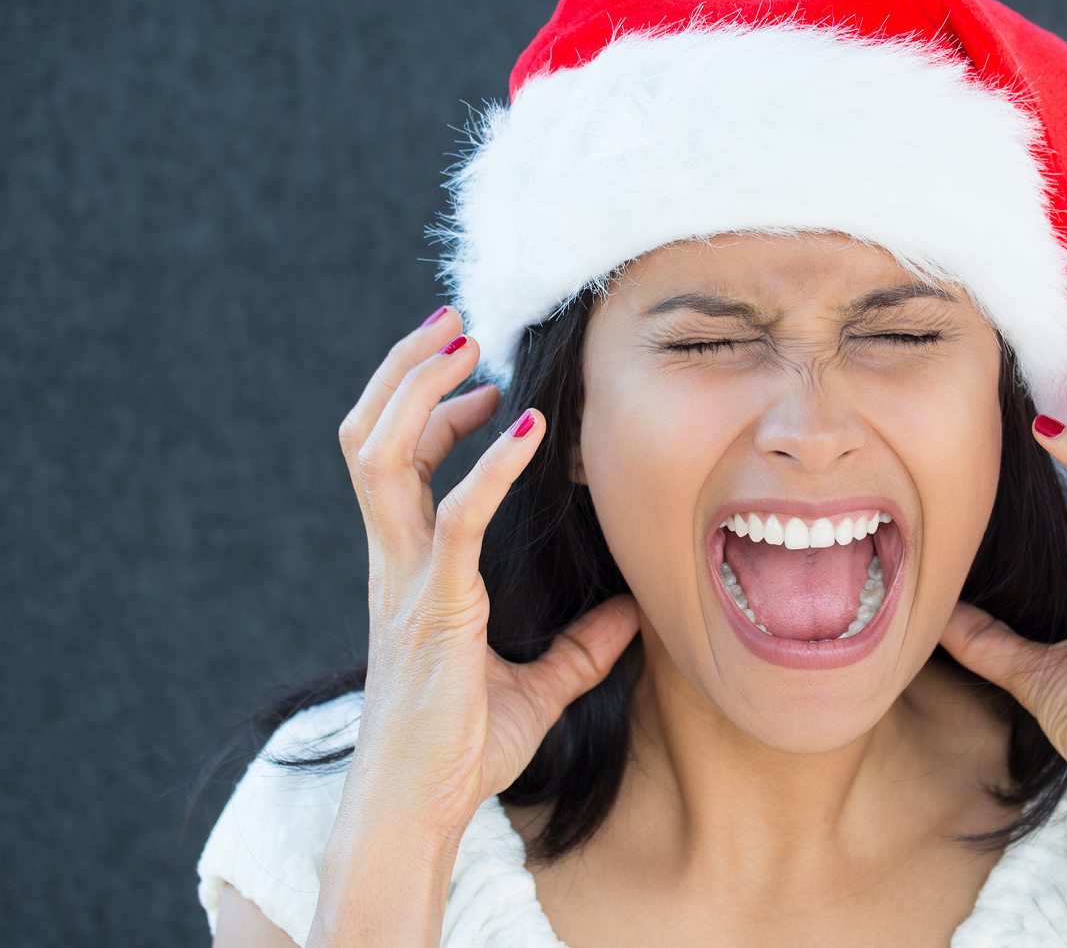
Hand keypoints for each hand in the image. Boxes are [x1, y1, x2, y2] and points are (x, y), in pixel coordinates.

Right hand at [336, 305, 639, 836]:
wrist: (420, 808)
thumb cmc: (462, 748)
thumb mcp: (539, 686)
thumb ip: (581, 647)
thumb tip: (633, 617)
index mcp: (412, 568)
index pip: (401, 462)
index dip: (433, 411)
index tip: (486, 384)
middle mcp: (396, 560)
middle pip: (370, 437)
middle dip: (405, 370)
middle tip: (456, 322)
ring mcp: (406, 577)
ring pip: (380, 455)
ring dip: (419, 389)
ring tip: (463, 341)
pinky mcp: (434, 604)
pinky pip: (453, 517)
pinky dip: (490, 467)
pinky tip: (529, 428)